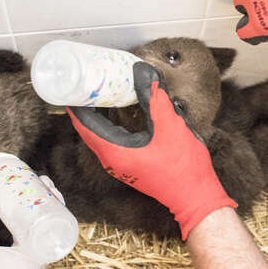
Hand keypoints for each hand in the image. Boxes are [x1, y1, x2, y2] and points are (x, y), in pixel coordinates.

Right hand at [0, 179, 45, 268]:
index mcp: (28, 265)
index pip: (53, 228)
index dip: (52, 203)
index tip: (45, 185)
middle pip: (48, 233)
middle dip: (44, 207)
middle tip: (38, 185)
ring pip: (37, 243)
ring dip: (34, 220)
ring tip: (28, 198)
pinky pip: (27, 252)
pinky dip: (25, 234)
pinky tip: (17, 221)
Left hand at [67, 62, 235, 238]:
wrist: (195, 197)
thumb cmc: (183, 167)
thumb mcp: (170, 126)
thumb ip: (154, 98)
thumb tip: (141, 71)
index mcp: (115, 152)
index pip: (85, 124)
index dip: (77, 103)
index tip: (73, 83)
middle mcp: (111, 161)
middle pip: (88, 129)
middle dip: (84, 106)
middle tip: (85, 82)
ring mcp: (119, 166)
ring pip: (98, 136)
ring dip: (95, 116)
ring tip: (96, 94)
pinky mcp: (129, 166)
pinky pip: (108, 142)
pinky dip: (106, 125)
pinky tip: (114, 113)